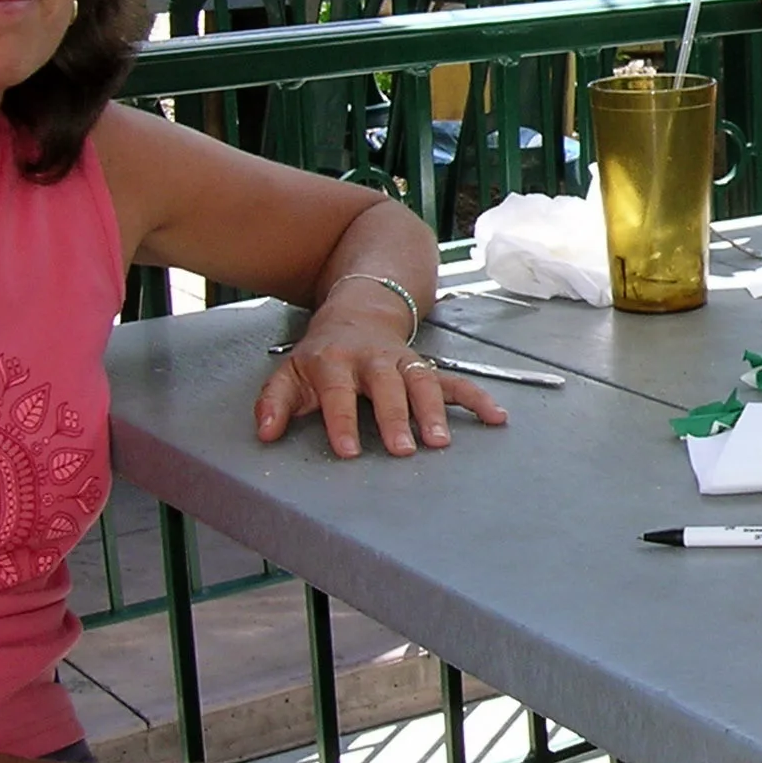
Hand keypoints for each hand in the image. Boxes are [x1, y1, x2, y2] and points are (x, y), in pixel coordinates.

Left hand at [252, 291, 509, 458]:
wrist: (357, 312)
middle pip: (386, 386)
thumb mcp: (289, 373)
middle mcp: (372, 359)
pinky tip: (495, 417)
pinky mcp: (425, 366)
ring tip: (440, 441)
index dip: (343, 420)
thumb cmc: (321, 355)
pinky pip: (454, 381)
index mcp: (334, 362)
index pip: (338, 392)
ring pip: (421, 382)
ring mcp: (402, 361)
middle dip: (395, 417)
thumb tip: (265, 434)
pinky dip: (476, 398)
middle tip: (403, 450)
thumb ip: (274, 403)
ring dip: (433, 410)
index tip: (349, 450)